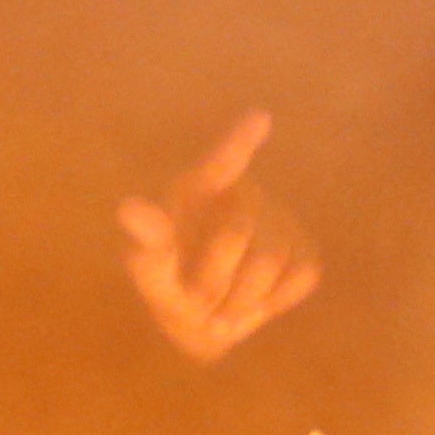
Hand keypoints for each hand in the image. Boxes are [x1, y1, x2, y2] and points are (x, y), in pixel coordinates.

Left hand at [118, 109, 319, 367]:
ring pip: (269, 261)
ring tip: (220, 306)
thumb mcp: (149, 266)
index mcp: (196, 189)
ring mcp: (278, 221)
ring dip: (239, 300)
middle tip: (196, 300)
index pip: (219, 163)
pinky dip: (272, 301)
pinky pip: (298, 276)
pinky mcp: (305, 251)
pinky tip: (254, 299)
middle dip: (211, 279)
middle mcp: (240, 196)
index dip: (239, 142)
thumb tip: (129, 207)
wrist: (204, 316)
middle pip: (235, 235)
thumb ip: (145, 239)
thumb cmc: (169, 282)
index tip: (259, 118)